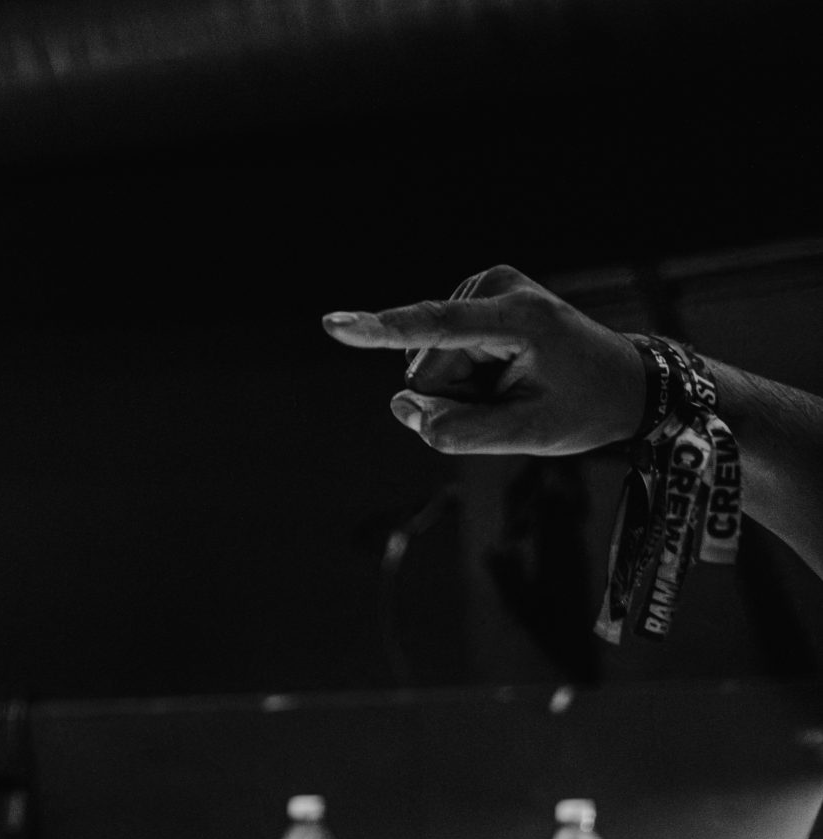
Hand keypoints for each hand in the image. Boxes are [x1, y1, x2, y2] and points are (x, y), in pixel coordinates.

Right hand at [322, 265, 645, 457]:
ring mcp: (481, 286)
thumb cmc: (583, 407)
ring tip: (511, 383)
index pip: (437, 327)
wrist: (622, 379)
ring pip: (426, 361)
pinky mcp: (472, 294)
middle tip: (509, 398)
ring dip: (461, 386)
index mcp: (519, 318)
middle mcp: (494, 288)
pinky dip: (463, 372)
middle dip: (455, 395)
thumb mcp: (529, 434)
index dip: (382, 330)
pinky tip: (501, 370)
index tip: (334, 325)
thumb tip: (402, 407)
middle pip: (426, 367)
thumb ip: (459, 432)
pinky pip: (434, 350)